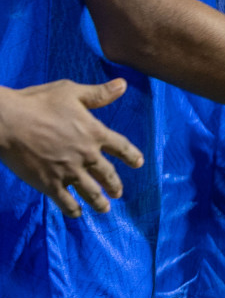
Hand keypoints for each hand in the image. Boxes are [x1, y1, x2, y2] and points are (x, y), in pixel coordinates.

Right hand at [0, 78, 144, 216]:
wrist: (7, 122)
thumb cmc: (37, 103)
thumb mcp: (71, 92)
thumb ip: (98, 93)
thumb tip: (123, 84)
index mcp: (94, 133)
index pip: (121, 147)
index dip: (132, 155)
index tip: (139, 163)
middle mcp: (86, 155)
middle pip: (108, 173)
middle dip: (115, 185)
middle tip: (118, 192)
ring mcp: (68, 171)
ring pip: (90, 191)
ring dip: (99, 202)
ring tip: (105, 208)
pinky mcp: (48, 183)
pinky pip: (65, 201)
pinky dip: (73, 209)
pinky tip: (77, 213)